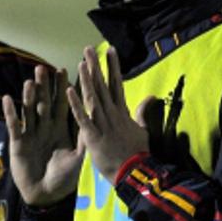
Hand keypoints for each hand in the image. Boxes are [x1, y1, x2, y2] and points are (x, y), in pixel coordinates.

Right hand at [3, 65, 83, 206]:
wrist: (46, 195)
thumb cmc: (63, 179)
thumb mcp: (78, 158)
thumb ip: (84, 139)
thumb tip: (95, 119)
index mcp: (60, 129)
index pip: (62, 104)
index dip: (62, 88)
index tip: (64, 70)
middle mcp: (45, 128)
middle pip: (44, 103)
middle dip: (44, 86)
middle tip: (43, 67)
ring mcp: (30, 134)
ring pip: (29, 111)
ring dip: (28, 96)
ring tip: (29, 80)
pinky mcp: (18, 143)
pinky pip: (14, 125)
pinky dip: (10, 113)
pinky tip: (7, 99)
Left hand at [66, 46, 151, 181]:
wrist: (133, 172)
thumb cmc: (137, 152)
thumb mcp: (142, 129)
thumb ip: (142, 112)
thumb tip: (152, 96)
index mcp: (122, 111)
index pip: (117, 83)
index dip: (113, 66)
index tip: (109, 50)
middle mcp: (112, 114)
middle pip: (103, 86)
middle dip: (96, 66)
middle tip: (89, 49)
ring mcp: (102, 124)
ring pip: (93, 98)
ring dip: (87, 79)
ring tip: (81, 62)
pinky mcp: (93, 137)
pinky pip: (82, 118)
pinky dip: (76, 105)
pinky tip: (69, 91)